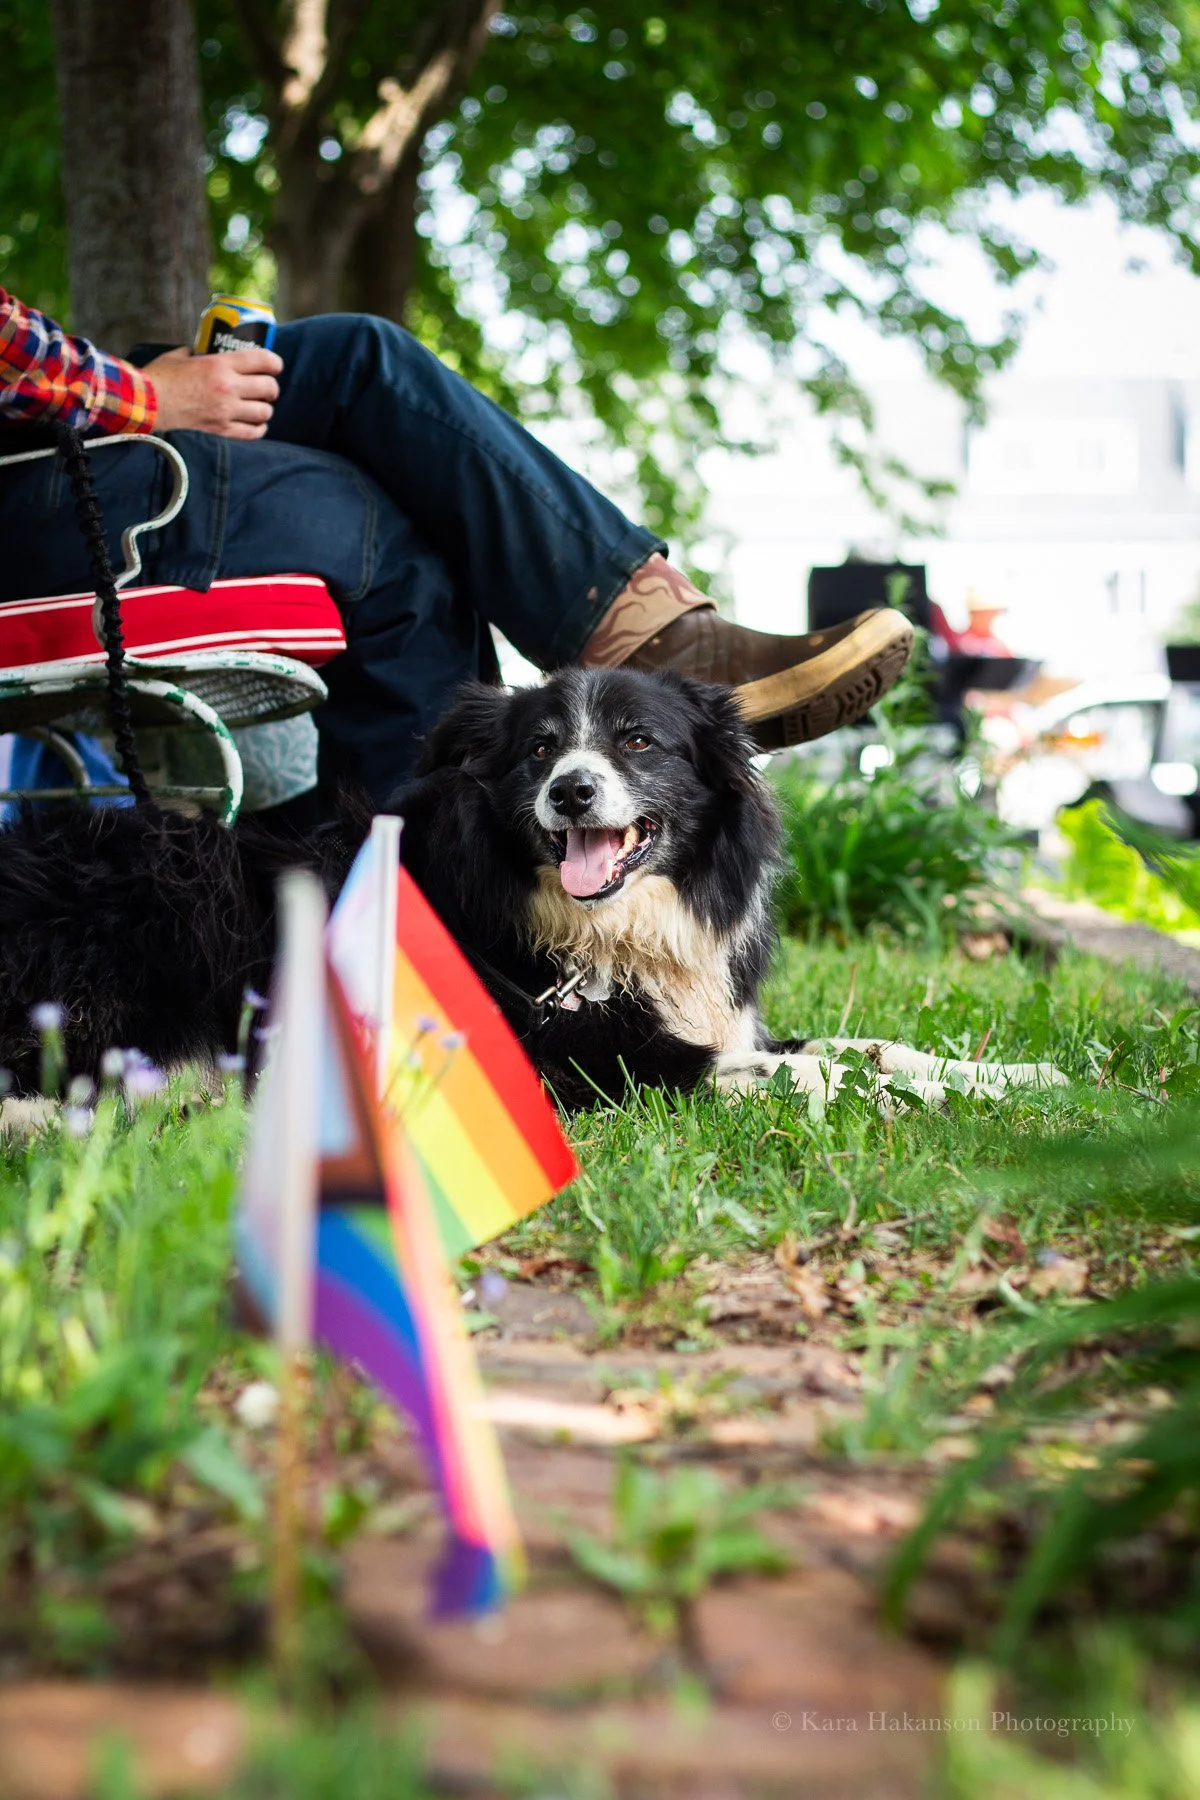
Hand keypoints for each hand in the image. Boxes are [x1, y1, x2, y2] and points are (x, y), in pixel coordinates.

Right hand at [144, 344, 282, 438]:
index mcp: (220, 364)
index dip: (275, 363)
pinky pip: (252, 432)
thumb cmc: (162, 376)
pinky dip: (258, 428)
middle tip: (266, 388)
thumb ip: (199, 352)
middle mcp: (228, 387)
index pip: (263, 360)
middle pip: (269, 388)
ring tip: (259, 406)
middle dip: (271, 387)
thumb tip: (204, 350)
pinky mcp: (221, 428)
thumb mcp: (182, 355)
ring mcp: (226, 410)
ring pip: (265, 412)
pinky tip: (256, 424)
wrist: (147, 403)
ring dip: (265, 409)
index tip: (274, 366)